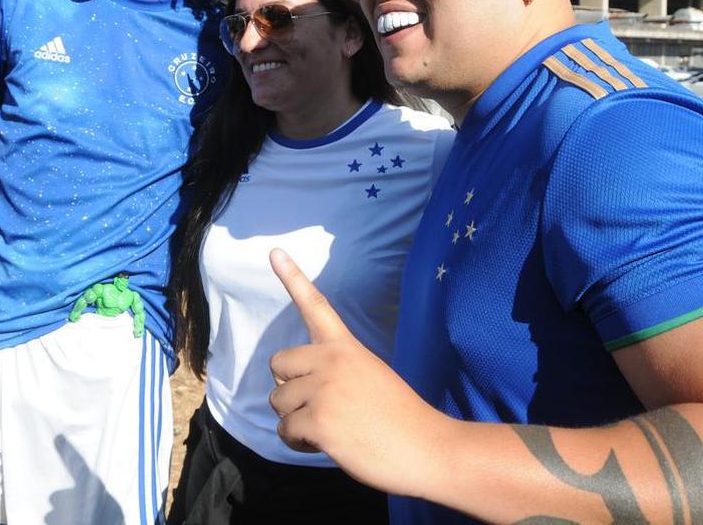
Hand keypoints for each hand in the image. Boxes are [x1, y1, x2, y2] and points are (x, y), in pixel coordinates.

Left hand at [268, 248, 447, 496]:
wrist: (427, 449)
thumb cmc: (402, 419)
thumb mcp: (371, 376)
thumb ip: (336, 372)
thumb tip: (297, 389)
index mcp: (346, 348)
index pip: (316, 306)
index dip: (292, 278)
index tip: (275, 251)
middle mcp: (331, 362)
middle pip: (278, 364)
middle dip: (289, 388)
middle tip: (320, 405)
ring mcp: (324, 391)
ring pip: (277, 401)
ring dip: (295, 420)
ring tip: (330, 428)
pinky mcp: (318, 422)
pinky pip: (285, 431)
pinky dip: (299, 443)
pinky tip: (327, 445)